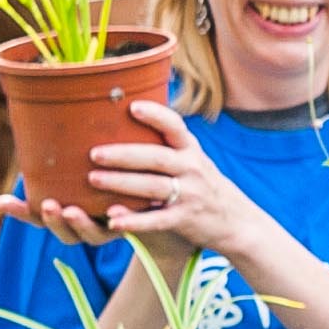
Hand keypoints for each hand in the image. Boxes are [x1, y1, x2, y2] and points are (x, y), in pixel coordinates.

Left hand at [0, 99, 253, 266]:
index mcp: (190, 149)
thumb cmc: (201, 183)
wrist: (235, 220)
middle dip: (124, 155)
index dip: (155, 115)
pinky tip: (113, 221)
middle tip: (93, 153)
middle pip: (156, 158)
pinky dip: (135, 222)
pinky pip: (157, 221)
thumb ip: (167, 143)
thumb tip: (129, 112)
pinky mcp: (186, 219)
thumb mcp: (192, 158)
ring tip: (93, 179)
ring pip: (153, 187)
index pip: (175, 126)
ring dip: (122, 183)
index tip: (132, 107)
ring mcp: (190, 194)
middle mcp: (192, 168)